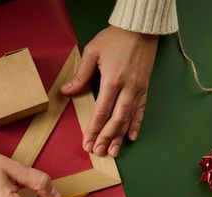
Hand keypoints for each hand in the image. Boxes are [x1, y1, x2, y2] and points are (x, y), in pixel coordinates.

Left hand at [61, 26, 158, 156]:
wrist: (140, 28)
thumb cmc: (115, 38)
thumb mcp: (92, 52)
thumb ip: (81, 75)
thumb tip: (66, 92)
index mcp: (112, 80)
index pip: (101, 111)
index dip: (94, 129)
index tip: (87, 142)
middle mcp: (127, 88)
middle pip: (116, 119)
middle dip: (106, 138)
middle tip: (98, 152)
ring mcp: (138, 89)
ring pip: (129, 118)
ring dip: (120, 137)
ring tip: (114, 152)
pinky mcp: (145, 88)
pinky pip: (141, 110)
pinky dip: (136, 124)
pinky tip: (131, 137)